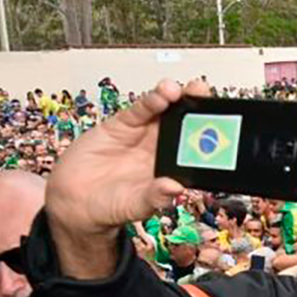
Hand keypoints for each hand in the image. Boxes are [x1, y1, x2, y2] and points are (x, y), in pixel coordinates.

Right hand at [46, 79, 209, 235]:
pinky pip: (140, 110)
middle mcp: (161, 148)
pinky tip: (162, 94)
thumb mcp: (134, 206)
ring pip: (166, 112)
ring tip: (189, 90)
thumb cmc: (109, 206)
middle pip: (186, 124)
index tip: (222, 127)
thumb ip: (153, 197)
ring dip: (178, 99)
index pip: (196, 150)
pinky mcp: (122, 125)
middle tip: (208, 96)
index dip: (209, 137)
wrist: (74, 201)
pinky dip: (151, 100)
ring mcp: (143, 135)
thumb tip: (174, 189)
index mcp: (172, 169)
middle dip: (199, 108)